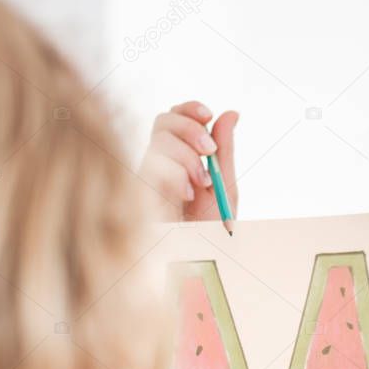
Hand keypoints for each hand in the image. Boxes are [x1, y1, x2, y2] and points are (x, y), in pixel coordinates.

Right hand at [138, 100, 238, 221]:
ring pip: (157, 141)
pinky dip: (173, 173)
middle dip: (190, 129)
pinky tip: (186, 194)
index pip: (175, 117)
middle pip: (163, 121)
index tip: (208, 115)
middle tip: (209, 151)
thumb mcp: (223, 184)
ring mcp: (144, 177)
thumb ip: (224, 150)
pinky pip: (150, 165)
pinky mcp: (136, 193)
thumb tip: (232, 112)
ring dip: (186, 156)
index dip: (189, 109)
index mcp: (178, 156)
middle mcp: (157, 162)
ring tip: (200, 184)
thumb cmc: (208, 226)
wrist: (196, 258)